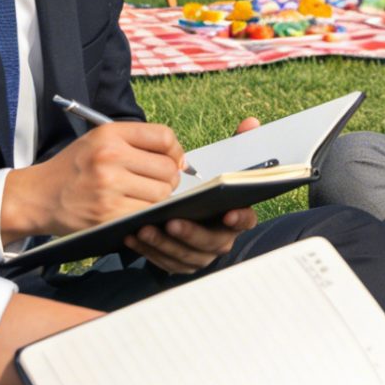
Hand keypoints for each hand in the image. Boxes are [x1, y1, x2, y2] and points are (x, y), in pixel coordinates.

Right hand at [0, 120, 183, 239]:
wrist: (38, 197)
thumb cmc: (72, 169)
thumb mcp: (97, 141)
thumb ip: (135, 143)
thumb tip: (178, 159)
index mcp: (110, 134)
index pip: (163, 137)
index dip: (175, 151)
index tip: (174, 160)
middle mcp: (110, 157)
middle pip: (167, 168)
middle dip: (168, 178)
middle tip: (156, 183)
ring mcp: (109, 186)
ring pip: (161, 193)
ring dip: (158, 197)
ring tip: (141, 196)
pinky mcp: (109, 213)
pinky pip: (147, 212)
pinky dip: (146, 213)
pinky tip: (133, 209)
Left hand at [125, 118, 259, 272]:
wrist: (185, 216)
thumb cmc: (205, 187)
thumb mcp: (221, 164)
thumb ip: (239, 145)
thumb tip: (251, 122)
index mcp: (236, 215)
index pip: (246, 220)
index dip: (240, 219)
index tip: (228, 213)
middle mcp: (220, 239)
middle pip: (212, 242)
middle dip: (191, 233)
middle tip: (173, 221)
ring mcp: (199, 254)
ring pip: (184, 255)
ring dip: (163, 244)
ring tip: (145, 227)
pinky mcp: (177, 263)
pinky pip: (163, 261)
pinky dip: (148, 250)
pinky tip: (132, 235)